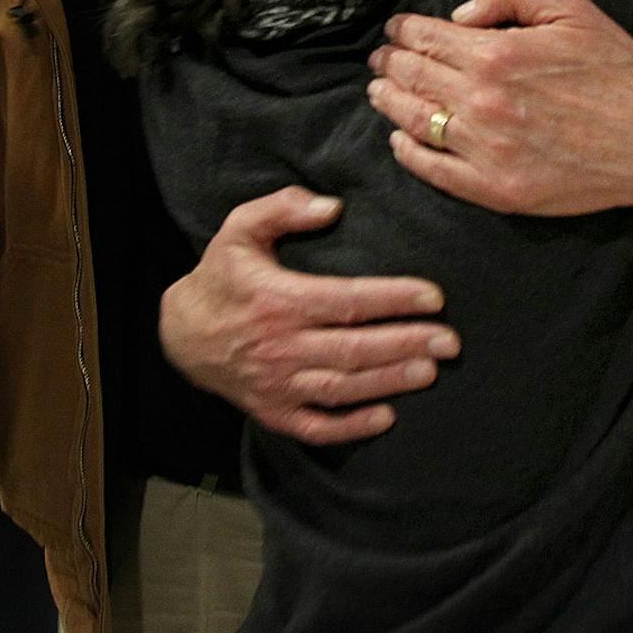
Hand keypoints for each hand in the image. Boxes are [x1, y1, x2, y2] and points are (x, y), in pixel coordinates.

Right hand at [160, 186, 460, 444]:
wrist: (182, 333)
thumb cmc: (222, 275)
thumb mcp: (238, 229)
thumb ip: (282, 209)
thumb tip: (332, 206)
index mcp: (279, 300)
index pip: (348, 300)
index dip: (393, 298)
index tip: (433, 296)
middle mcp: (281, 346)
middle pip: (354, 348)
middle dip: (406, 343)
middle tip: (450, 341)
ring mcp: (278, 384)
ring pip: (342, 387)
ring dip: (389, 381)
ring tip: (429, 371)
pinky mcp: (274, 411)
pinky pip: (316, 426)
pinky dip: (351, 426)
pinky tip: (386, 418)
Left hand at [366, 0, 632, 234]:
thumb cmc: (617, 72)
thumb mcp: (572, 10)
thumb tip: (460, 13)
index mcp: (498, 54)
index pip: (427, 38)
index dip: (403, 31)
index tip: (395, 30)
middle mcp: (483, 101)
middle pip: (413, 76)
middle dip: (389, 62)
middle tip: (379, 58)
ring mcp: (486, 150)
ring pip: (414, 121)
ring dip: (389, 102)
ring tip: (379, 91)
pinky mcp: (495, 190)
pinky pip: (434, 170)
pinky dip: (408, 152)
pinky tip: (400, 140)